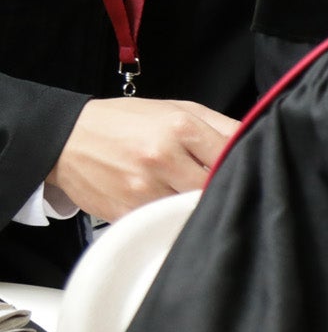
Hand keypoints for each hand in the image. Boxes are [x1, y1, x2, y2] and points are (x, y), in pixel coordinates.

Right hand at [45, 97, 236, 221]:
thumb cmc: (125, 122)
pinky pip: (164, 222)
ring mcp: (144, 188)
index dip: (241, 163)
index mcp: (179, 127)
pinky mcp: (127, 212)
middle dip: (221, 187)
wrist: (67, 140)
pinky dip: (172, 218)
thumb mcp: (176, 108)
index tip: (243, 168)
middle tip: (222, 186)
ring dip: (197, 206)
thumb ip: (219, 125)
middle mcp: (162, 158)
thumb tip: (255, 139)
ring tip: (190, 195)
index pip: (231, 154)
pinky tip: (168, 205)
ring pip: (192, 208)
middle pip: (214, 185)